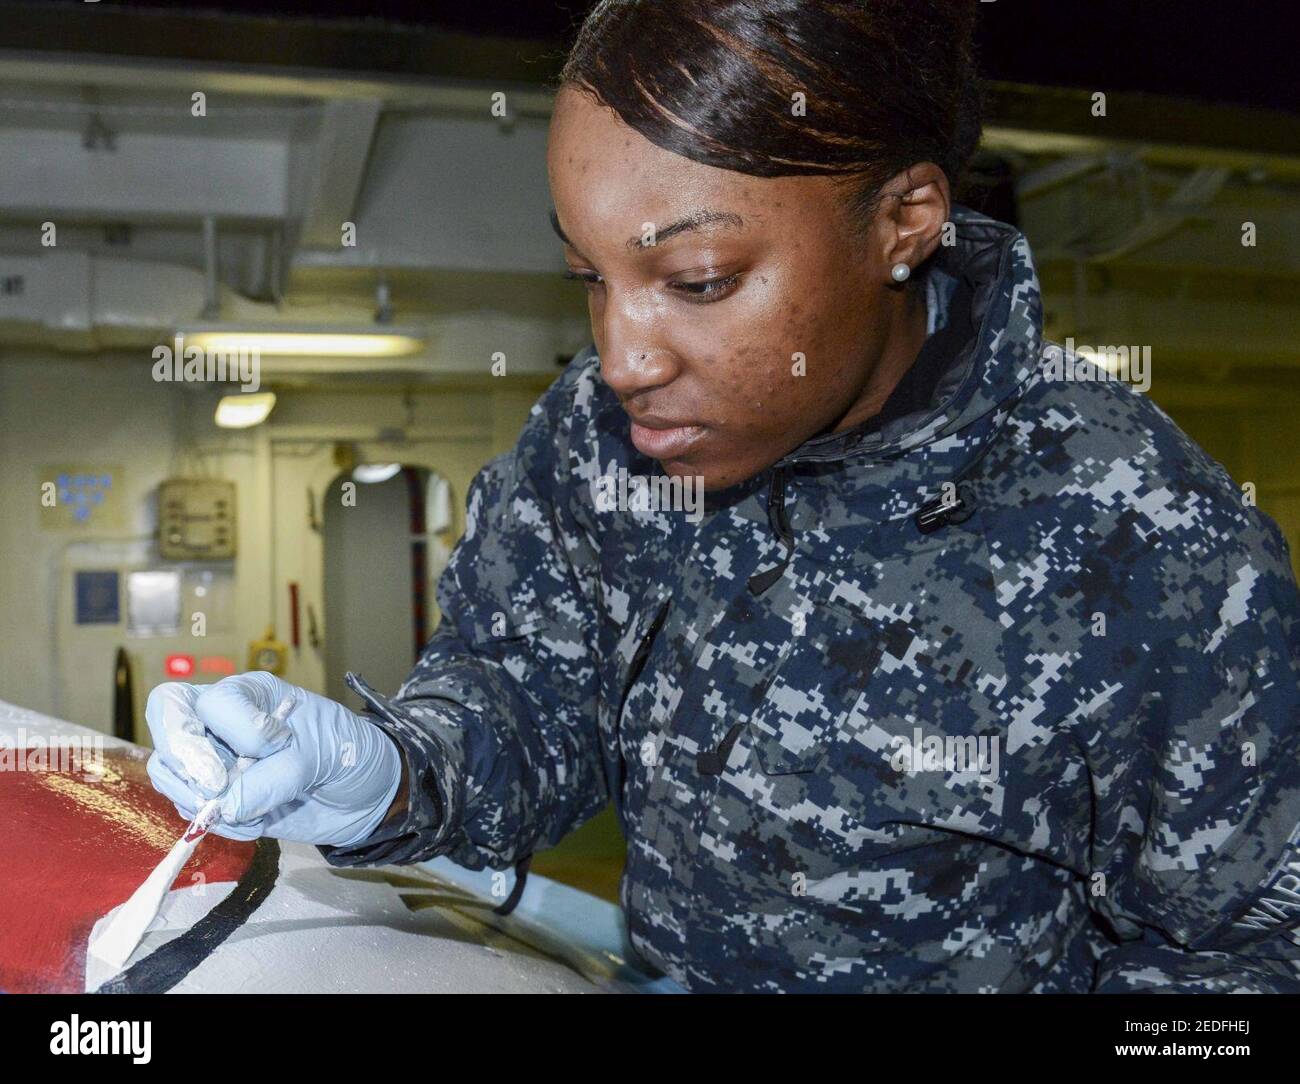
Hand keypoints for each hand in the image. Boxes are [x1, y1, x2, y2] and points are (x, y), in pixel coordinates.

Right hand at [144, 673, 401, 846]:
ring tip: (251, 809)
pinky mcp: (220, 799)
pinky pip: (193, 810)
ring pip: (171, 772)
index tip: (270, 749)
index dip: (232, 729)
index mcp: (250, 695)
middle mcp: (223, 722)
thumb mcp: (322, 755)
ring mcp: (216, 760)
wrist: (366, 796)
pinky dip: (221, 824)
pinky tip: (258, 822)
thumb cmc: (348, 755)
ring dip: (203, 800)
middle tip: (219, 787)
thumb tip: (225, 806)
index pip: (211, 701)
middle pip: (167, 721)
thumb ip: (274, 778)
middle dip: (187, 760)